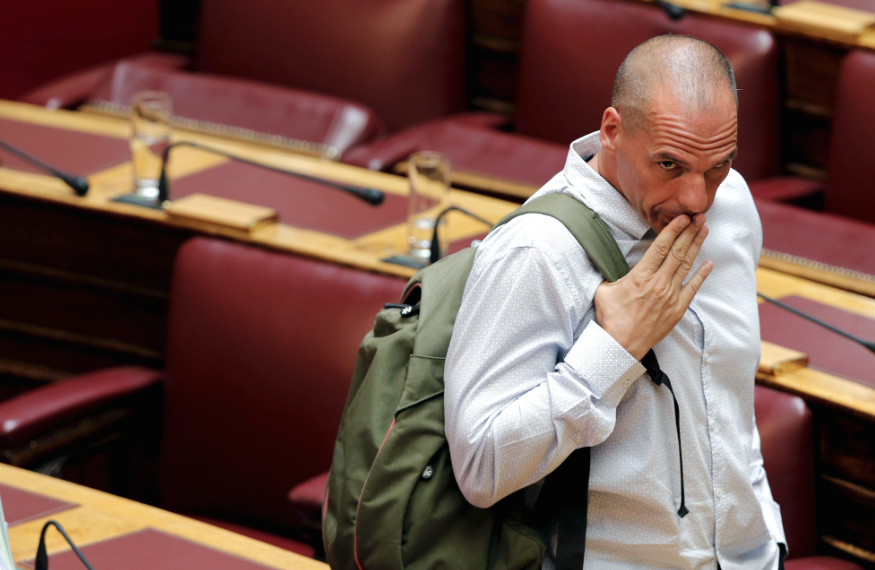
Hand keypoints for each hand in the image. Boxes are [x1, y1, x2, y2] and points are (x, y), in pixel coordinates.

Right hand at [593, 214, 712, 360]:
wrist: (621, 345)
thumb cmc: (611, 318)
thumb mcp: (604, 290)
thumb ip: (612, 275)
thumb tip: (611, 266)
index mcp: (641, 276)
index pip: (661, 246)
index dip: (673, 230)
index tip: (682, 218)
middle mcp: (658, 283)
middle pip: (678, 252)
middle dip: (689, 232)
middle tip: (698, 217)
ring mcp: (670, 296)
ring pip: (686, 265)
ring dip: (696, 246)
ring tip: (704, 231)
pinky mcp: (677, 309)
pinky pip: (693, 288)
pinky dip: (701, 275)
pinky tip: (708, 263)